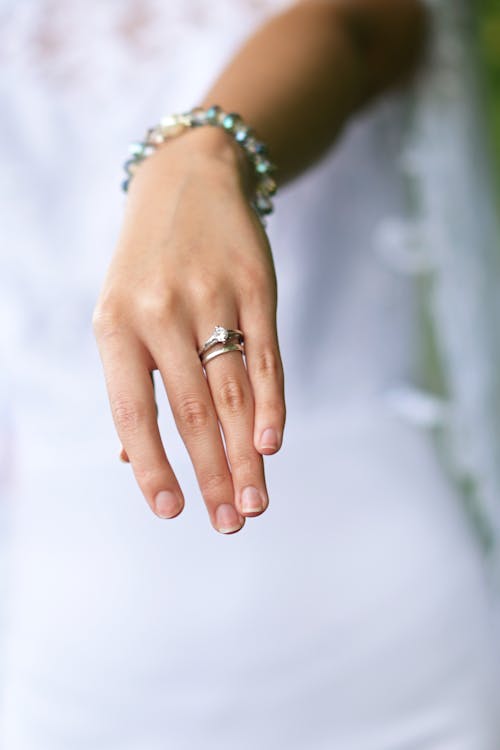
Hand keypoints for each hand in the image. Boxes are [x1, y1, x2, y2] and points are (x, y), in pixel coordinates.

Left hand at [92, 126, 285, 533]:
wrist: (188, 179)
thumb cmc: (148, 264)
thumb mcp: (121, 310)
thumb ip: (130, 381)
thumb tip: (130, 460)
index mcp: (114, 325)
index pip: (131, 411)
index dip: (151, 465)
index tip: (171, 511)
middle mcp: (159, 313)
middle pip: (190, 411)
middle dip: (211, 474)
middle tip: (229, 523)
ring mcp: (210, 296)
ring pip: (232, 392)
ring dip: (245, 454)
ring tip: (255, 502)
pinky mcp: (254, 285)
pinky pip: (266, 355)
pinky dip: (272, 404)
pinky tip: (272, 445)